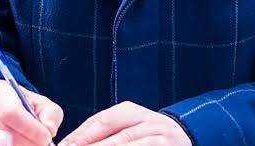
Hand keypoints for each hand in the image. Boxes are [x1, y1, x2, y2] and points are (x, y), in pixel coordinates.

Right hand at [0, 80, 62, 145]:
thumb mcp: (41, 104)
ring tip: (31, 143)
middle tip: (40, 144)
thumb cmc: (24, 105)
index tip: (46, 137)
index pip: (11, 111)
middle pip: (3, 130)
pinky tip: (18, 145)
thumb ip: (50, 114)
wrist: (4, 109)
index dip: (30, 128)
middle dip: (26, 141)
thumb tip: (49, 129)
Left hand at [60, 102, 191, 145]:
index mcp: (131, 111)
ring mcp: (160, 137)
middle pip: (116, 136)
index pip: (102, 121)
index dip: (81, 136)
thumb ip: (102, 134)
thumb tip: (70, 144)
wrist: (183, 137)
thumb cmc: (145, 134)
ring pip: (130, 144)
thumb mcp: (126, 126)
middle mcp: (148, 121)